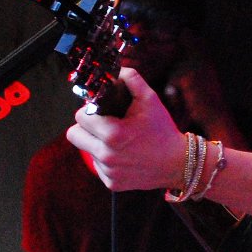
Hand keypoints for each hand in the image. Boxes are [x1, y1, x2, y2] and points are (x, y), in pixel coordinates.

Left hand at [66, 67, 184, 190]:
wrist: (178, 163)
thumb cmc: (163, 131)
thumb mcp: (150, 100)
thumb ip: (132, 80)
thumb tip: (117, 69)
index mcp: (113, 134)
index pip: (80, 117)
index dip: (89, 110)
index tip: (101, 111)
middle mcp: (107, 155)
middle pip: (74, 135)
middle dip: (85, 128)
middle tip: (102, 125)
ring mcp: (108, 171)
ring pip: (86, 150)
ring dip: (96, 144)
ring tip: (117, 141)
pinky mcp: (112, 183)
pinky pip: (98, 167)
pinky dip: (106, 161)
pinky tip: (123, 156)